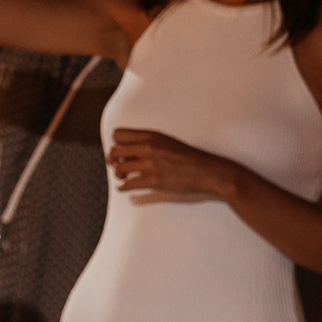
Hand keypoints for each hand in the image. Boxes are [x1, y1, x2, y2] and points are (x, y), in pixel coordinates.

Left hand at [105, 128, 238, 199]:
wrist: (209, 172)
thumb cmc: (188, 157)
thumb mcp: (167, 142)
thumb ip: (148, 142)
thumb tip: (128, 148)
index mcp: (152, 136)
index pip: (118, 134)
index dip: (116, 143)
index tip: (119, 149)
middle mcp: (149, 148)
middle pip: (114, 151)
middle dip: (112, 159)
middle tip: (115, 164)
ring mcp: (151, 165)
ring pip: (119, 168)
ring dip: (118, 173)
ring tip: (122, 176)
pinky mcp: (154, 181)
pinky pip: (127, 184)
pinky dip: (123, 187)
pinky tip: (124, 187)